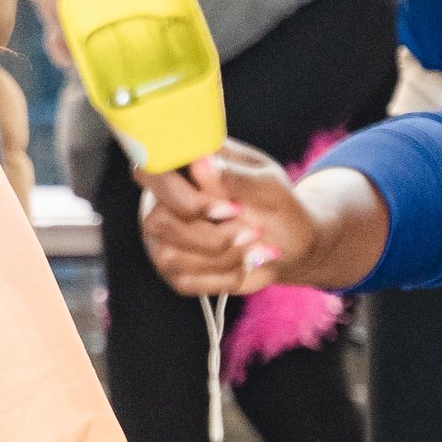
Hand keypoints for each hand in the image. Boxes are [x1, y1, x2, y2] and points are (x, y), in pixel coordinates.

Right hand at [137, 147, 387, 295]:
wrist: (291, 245)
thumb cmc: (278, 206)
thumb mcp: (268, 186)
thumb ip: (233, 175)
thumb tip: (200, 160)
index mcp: (182, 169)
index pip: (150, 172)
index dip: (181, 195)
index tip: (231, 208)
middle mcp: (163, 201)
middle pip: (159, 222)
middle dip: (213, 236)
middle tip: (254, 232)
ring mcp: (163, 237)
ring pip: (170, 256)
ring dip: (223, 257)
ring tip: (255, 247)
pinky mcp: (173, 267)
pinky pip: (184, 281)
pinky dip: (223, 277)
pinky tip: (245, 265)